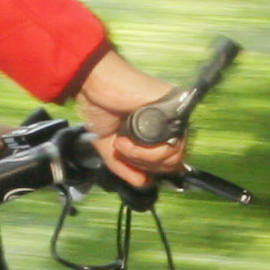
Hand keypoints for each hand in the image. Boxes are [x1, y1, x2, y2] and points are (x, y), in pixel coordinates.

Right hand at [66, 47, 191, 189]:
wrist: (95, 86)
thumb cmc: (100, 107)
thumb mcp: (109, 147)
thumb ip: (125, 167)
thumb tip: (144, 183)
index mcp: (155, 131)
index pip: (169, 161)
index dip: (151, 169)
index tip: (131, 163)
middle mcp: (166, 124)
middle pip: (174, 162)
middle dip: (144, 165)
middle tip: (122, 151)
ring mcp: (171, 115)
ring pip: (174, 155)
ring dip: (141, 157)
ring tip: (121, 143)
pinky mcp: (174, 106)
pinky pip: (170, 143)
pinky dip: (146, 151)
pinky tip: (126, 140)